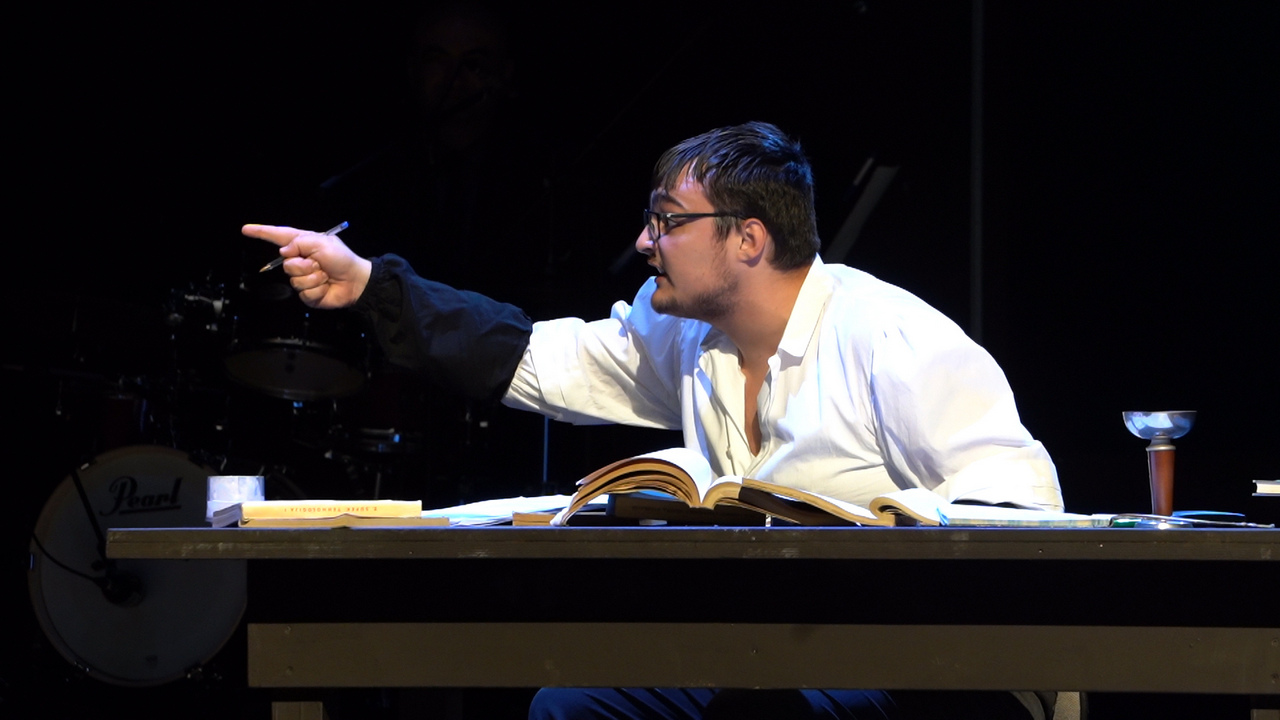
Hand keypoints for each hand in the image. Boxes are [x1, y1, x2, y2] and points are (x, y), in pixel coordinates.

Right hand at [242, 224, 372, 308]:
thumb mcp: (322, 243)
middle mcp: (301, 261)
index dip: (262, 233)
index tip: (245, 229)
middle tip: (320, 264)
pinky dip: (318, 289)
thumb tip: (284, 251)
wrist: (356, 281)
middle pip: (286, 264)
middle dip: (304, 265)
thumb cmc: (342, 259)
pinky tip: (326, 286)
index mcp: (303, 245)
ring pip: (295, 280)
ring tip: (325, 275)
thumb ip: (299, 242)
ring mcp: (303, 278)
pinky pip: (304, 292)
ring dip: (313, 278)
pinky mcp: (308, 294)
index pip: (278, 237)